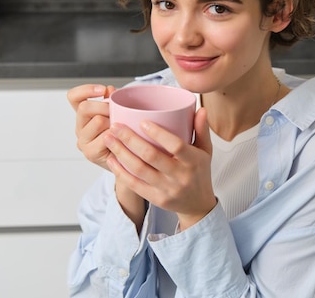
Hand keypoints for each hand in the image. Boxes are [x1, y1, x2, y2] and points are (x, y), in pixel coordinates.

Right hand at [67, 84, 116, 169]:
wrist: (128, 161)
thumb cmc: (122, 136)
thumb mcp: (118, 114)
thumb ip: (112, 101)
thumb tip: (110, 90)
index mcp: (83, 115)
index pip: (73, 97)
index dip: (85, 90)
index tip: (103, 90)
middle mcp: (79, 127)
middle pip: (84, 107)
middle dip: (104, 107)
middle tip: (117, 113)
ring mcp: (83, 141)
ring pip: (97, 121)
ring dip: (112, 122)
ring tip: (120, 129)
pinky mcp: (90, 153)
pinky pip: (105, 137)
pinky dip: (116, 135)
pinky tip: (120, 139)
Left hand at [105, 107, 215, 229]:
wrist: (198, 204)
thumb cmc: (199, 171)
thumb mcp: (206, 150)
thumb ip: (201, 129)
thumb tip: (199, 109)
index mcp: (193, 161)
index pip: (176, 146)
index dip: (158, 133)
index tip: (142, 121)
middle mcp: (180, 176)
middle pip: (151, 156)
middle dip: (130, 139)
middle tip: (115, 126)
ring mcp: (167, 189)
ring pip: (139, 170)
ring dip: (121, 153)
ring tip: (109, 138)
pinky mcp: (156, 199)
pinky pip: (134, 185)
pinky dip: (121, 171)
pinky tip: (111, 159)